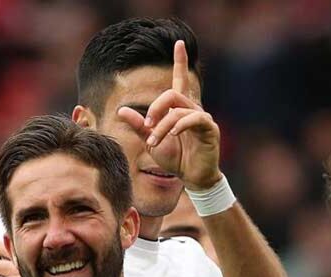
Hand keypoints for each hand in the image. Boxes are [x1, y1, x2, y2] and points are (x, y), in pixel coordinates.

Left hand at [116, 40, 221, 189]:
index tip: (179, 43)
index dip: (180, 61)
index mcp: (179, 109)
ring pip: (177, 110)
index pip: (180, 80)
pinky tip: (172, 134)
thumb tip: (121, 111)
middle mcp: (192, 109)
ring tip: (153, 141)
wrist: (192, 178)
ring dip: (162, 126)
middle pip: (171, 94)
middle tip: (147, 126)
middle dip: (155, 108)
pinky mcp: (210, 129)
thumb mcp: (152, 141)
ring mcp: (202, 118)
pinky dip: (179, 125)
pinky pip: (194, 118)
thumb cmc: (175, 159)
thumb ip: (139, 126)